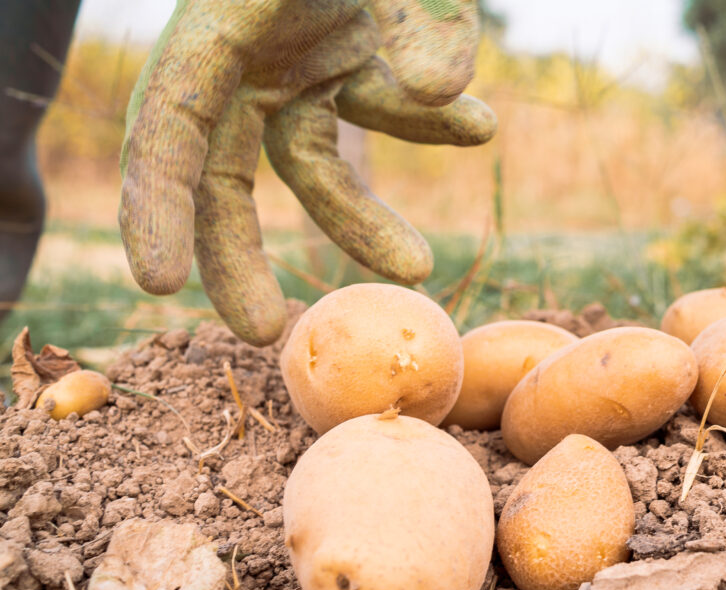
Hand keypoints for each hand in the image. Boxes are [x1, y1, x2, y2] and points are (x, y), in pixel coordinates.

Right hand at [120, 0, 495, 345]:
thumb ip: (422, 16)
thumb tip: (446, 93)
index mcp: (222, 18)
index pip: (168, 121)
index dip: (157, 203)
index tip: (159, 285)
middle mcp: (247, 54)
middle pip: (220, 171)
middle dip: (235, 256)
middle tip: (265, 333)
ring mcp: (296, 61)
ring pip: (309, 163)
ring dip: (361, 218)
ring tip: (421, 269)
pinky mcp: (348, 59)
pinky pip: (380, 109)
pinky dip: (427, 124)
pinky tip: (479, 127)